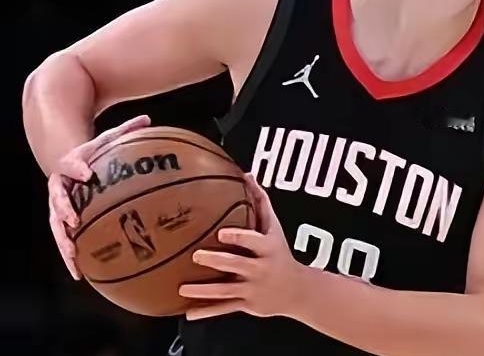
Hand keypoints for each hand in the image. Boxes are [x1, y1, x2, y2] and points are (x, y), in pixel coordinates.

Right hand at [48, 115, 150, 278]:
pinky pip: (65, 241)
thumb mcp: (107, 138)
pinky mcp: (62, 223)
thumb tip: (148, 119)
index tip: (86, 173)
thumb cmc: (93, 153)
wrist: (67, 164)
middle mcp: (60, 188)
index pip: (71, 164)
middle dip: (64, 210)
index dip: (77, 167)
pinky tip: (80, 273)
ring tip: (73, 258)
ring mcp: (58, 207)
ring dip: (63, 242)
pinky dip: (71, 256)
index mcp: (70, 164)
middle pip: (57, 200)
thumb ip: (125, 130)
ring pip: (56, 227)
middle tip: (73, 220)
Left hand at [180, 173, 303, 320]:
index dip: (239, 237)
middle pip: (237, 264)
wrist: (297, 289)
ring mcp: (252, 289)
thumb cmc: (280, 252)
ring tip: (182, 289)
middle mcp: (260, 269)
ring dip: (204, 291)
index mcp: (268, 249)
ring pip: (225, 290)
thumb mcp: (274, 228)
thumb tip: (247, 175)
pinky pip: (224, 308)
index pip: (253, 241)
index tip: (221, 233)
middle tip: (196, 256)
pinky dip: (206, 311)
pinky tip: (188, 313)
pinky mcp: (246, 304)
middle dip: (217, 261)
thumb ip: (260, 202)